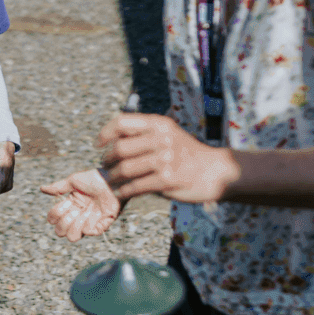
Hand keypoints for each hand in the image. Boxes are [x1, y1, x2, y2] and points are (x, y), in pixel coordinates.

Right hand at [40, 169, 121, 241]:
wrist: (112, 179)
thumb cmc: (94, 178)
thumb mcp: (74, 180)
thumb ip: (58, 187)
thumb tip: (41, 189)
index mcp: (69, 206)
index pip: (53, 220)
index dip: (55, 214)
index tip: (66, 201)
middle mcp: (77, 216)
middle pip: (60, 232)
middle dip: (63, 222)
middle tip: (73, 210)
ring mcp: (89, 222)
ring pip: (72, 237)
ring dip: (74, 226)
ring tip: (81, 214)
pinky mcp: (101, 226)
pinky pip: (89, 233)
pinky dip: (87, 224)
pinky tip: (91, 213)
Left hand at [97, 113, 238, 202]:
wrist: (214, 171)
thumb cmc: (187, 153)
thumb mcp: (168, 133)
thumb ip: (144, 133)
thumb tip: (112, 139)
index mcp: (159, 123)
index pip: (123, 122)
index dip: (106, 133)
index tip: (99, 144)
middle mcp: (161, 138)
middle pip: (120, 148)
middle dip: (108, 159)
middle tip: (105, 165)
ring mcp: (165, 159)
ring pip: (126, 169)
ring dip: (114, 177)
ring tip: (111, 180)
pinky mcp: (167, 180)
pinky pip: (136, 186)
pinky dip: (124, 190)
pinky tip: (122, 192)